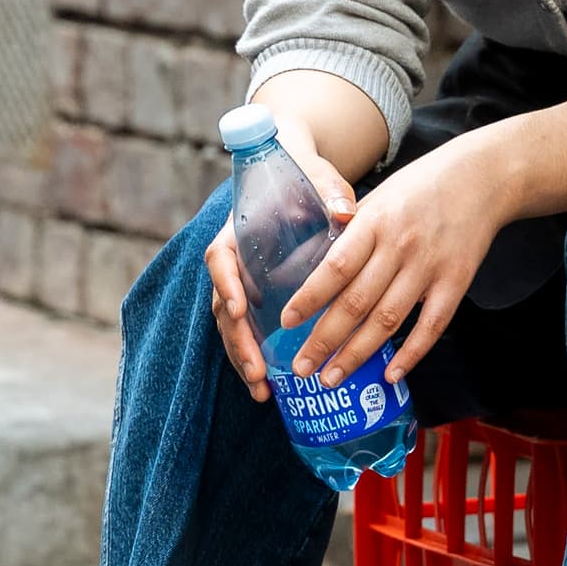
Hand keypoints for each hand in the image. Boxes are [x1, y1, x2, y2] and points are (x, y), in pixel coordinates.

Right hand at [205, 143, 356, 399]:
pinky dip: (255, 358)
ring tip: (261, 390)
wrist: (298, 175)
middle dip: (237, 340)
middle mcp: (235, 260)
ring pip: (231, 326)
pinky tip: (269, 387)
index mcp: (239, 229)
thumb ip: (329, 194)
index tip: (239, 309)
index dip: (226, 284)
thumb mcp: (319, 180)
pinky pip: (248, 331)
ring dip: (243, 358)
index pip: (220, 257)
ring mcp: (243, 282)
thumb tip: (346, 212)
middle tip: (257, 371)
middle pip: (222, 304)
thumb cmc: (306, 177)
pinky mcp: (257, 299)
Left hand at [280, 133, 518, 389]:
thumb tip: (306, 264)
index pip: (335, 267)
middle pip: (356, 302)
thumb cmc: (421, 186)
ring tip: (331, 378)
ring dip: (356, 355)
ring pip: (388, 320)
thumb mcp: (378, 197)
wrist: (482, 177)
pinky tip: (389, 375)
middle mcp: (400, 246)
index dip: (309, 298)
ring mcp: (430, 267)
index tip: (286, 323)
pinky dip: (410, 354)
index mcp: (374, 222)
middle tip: (300, 369)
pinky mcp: (456, 283)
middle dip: (324, 341)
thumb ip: (348, 231)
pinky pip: (431, 326)